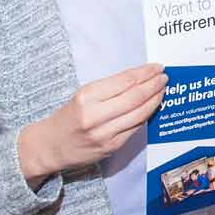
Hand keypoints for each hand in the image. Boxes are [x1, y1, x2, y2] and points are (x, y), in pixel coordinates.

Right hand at [18, 63, 166, 182]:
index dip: (144, 73)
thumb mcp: (82, 96)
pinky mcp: (111, 147)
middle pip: (135, 97)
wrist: (50, 146)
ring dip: (155, 100)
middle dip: (154, 85)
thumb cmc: (68, 117)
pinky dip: (146, 115)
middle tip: (164, 76)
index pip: (124, 81)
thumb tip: (139, 78)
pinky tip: (152, 107)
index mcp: (86, 97)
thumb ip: (109, 89)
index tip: (156, 67)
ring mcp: (104, 133)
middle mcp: (95, 115)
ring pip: (139, 114)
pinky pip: (135, 128)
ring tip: (162, 90)